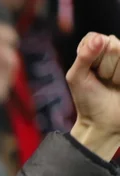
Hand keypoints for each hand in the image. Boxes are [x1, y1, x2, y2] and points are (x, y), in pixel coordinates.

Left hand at [67, 33, 119, 159]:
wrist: (104, 122)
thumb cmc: (88, 100)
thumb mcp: (77, 78)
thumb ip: (84, 56)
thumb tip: (99, 38)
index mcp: (95, 50)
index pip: (95, 37)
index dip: (91, 55)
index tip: (89, 71)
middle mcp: (113, 51)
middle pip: (112, 44)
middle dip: (105, 66)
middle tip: (103, 80)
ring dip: (116, 73)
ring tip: (113, 84)